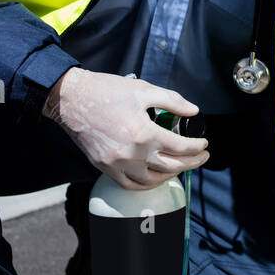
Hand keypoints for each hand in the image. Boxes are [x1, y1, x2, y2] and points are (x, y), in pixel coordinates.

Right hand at [42, 68, 207, 189]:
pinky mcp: (104, 167)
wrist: (69, 98)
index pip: (181, 148)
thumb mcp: (143, 90)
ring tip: (181, 166)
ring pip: (153, 181)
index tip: (204, 144)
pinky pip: (130, 185)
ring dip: (171, 176)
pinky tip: (155, 176)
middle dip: (193, 163)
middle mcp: (132, 154)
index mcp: (145, 133)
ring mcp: (117, 164)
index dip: (198, 147)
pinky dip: (146, 184)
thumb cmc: (104, 91)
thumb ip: (172, 101)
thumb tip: (193, 111)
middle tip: (201, 157)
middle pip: (172, 167)